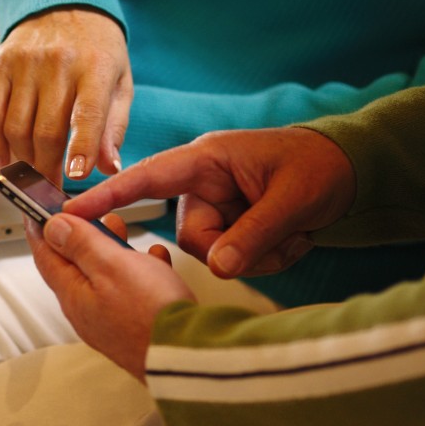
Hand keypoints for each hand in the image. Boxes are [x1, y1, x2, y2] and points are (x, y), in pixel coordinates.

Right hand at [0, 6, 131, 182]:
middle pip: (46, 129)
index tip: (75, 175)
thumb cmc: (96, 49)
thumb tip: (109, 168)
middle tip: (50, 191)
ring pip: (16, 126)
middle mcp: (58, 62)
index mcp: (95, 66)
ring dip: (22, 160)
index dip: (81, 147)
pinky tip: (1, 162)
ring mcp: (25, 63)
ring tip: (31, 176)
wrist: (66, 5)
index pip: (87, 113)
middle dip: (47, 169)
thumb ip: (113, 127)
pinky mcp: (0, 64)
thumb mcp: (118, 83)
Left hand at [28, 213, 189, 380]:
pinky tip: (156, 261)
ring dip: (111, 250)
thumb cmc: (152, 315)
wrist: (190, 358)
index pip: (45, 256)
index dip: (39, 229)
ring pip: (105, 277)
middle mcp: (88, 313)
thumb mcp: (111, 266)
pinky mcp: (136, 327)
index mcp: (74, 296)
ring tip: (121, 230)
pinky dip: (139, 271)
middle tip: (86, 213)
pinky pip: (131, 292)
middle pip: (75, 266)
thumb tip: (52, 228)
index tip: (35, 211)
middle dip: (80, 235)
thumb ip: (80, 244)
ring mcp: (112, 322)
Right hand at [64, 127, 355, 278]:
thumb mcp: (293, 199)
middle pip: (192, 234)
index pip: (147, 177)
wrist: (353, 171)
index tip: (70, 211)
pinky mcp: (231, 225)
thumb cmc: (322, 166)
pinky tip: (295, 237)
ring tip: (296, 234)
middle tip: (284, 235)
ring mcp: (217, 205)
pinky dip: (266, 256)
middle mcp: (204, 182)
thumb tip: (219, 266)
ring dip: (258, 254)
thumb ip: (254, 233)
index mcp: (207, 158)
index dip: (108, 195)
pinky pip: (231, 256)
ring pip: (213, 251)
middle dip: (236, 246)